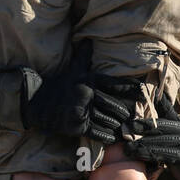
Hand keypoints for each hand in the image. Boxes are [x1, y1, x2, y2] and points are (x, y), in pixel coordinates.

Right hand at [20, 45, 138, 143]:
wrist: (37, 102)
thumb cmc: (59, 85)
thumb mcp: (72, 70)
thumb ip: (84, 57)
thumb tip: (89, 41)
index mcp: (89, 80)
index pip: (114, 83)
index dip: (130, 88)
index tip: (142, 91)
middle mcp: (87, 94)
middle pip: (113, 104)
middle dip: (124, 111)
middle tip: (132, 115)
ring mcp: (82, 110)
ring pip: (106, 119)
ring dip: (116, 124)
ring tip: (124, 126)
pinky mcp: (77, 125)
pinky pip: (96, 131)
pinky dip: (106, 136)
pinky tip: (112, 137)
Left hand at [124, 103, 179, 179]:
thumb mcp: (178, 134)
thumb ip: (166, 124)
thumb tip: (151, 109)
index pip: (168, 110)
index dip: (158, 102)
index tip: (145, 92)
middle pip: (161, 126)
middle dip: (143, 126)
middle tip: (128, 127)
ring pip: (160, 142)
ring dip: (141, 145)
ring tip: (127, 148)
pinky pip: (163, 155)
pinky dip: (149, 155)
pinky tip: (138, 156)